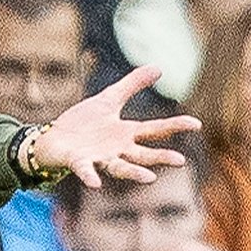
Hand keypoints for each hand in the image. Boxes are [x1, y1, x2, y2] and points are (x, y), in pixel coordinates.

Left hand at [27, 65, 198, 189]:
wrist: (54, 137)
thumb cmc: (83, 123)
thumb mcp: (109, 99)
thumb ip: (132, 85)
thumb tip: (159, 67)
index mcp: (125, 133)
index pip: (155, 129)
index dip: (175, 126)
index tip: (196, 124)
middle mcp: (116, 149)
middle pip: (142, 154)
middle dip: (161, 157)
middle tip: (180, 160)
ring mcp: (98, 158)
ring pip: (119, 167)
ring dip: (134, 173)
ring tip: (150, 178)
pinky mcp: (78, 162)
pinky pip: (86, 170)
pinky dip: (90, 176)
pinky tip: (95, 183)